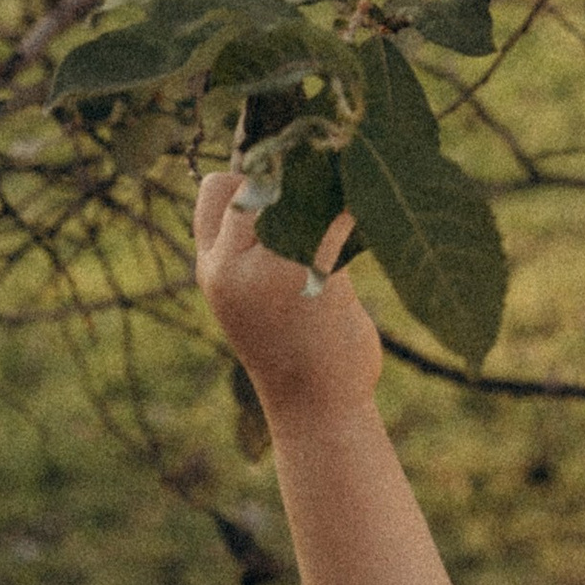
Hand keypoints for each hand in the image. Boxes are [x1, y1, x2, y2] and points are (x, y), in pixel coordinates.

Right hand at [195, 166, 382, 424]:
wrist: (317, 408)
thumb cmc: (296, 353)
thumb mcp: (252, 297)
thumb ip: (255, 251)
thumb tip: (289, 184)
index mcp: (212, 270)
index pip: (217, 191)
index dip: (250, 180)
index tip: (286, 195)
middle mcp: (229, 267)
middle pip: (251, 180)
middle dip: (288, 176)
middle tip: (322, 195)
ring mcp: (266, 270)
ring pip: (293, 191)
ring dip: (327, 187)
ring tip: (353, 196)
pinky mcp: (309, 274)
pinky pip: (334, 217)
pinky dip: (355, 209)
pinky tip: (372, 215)